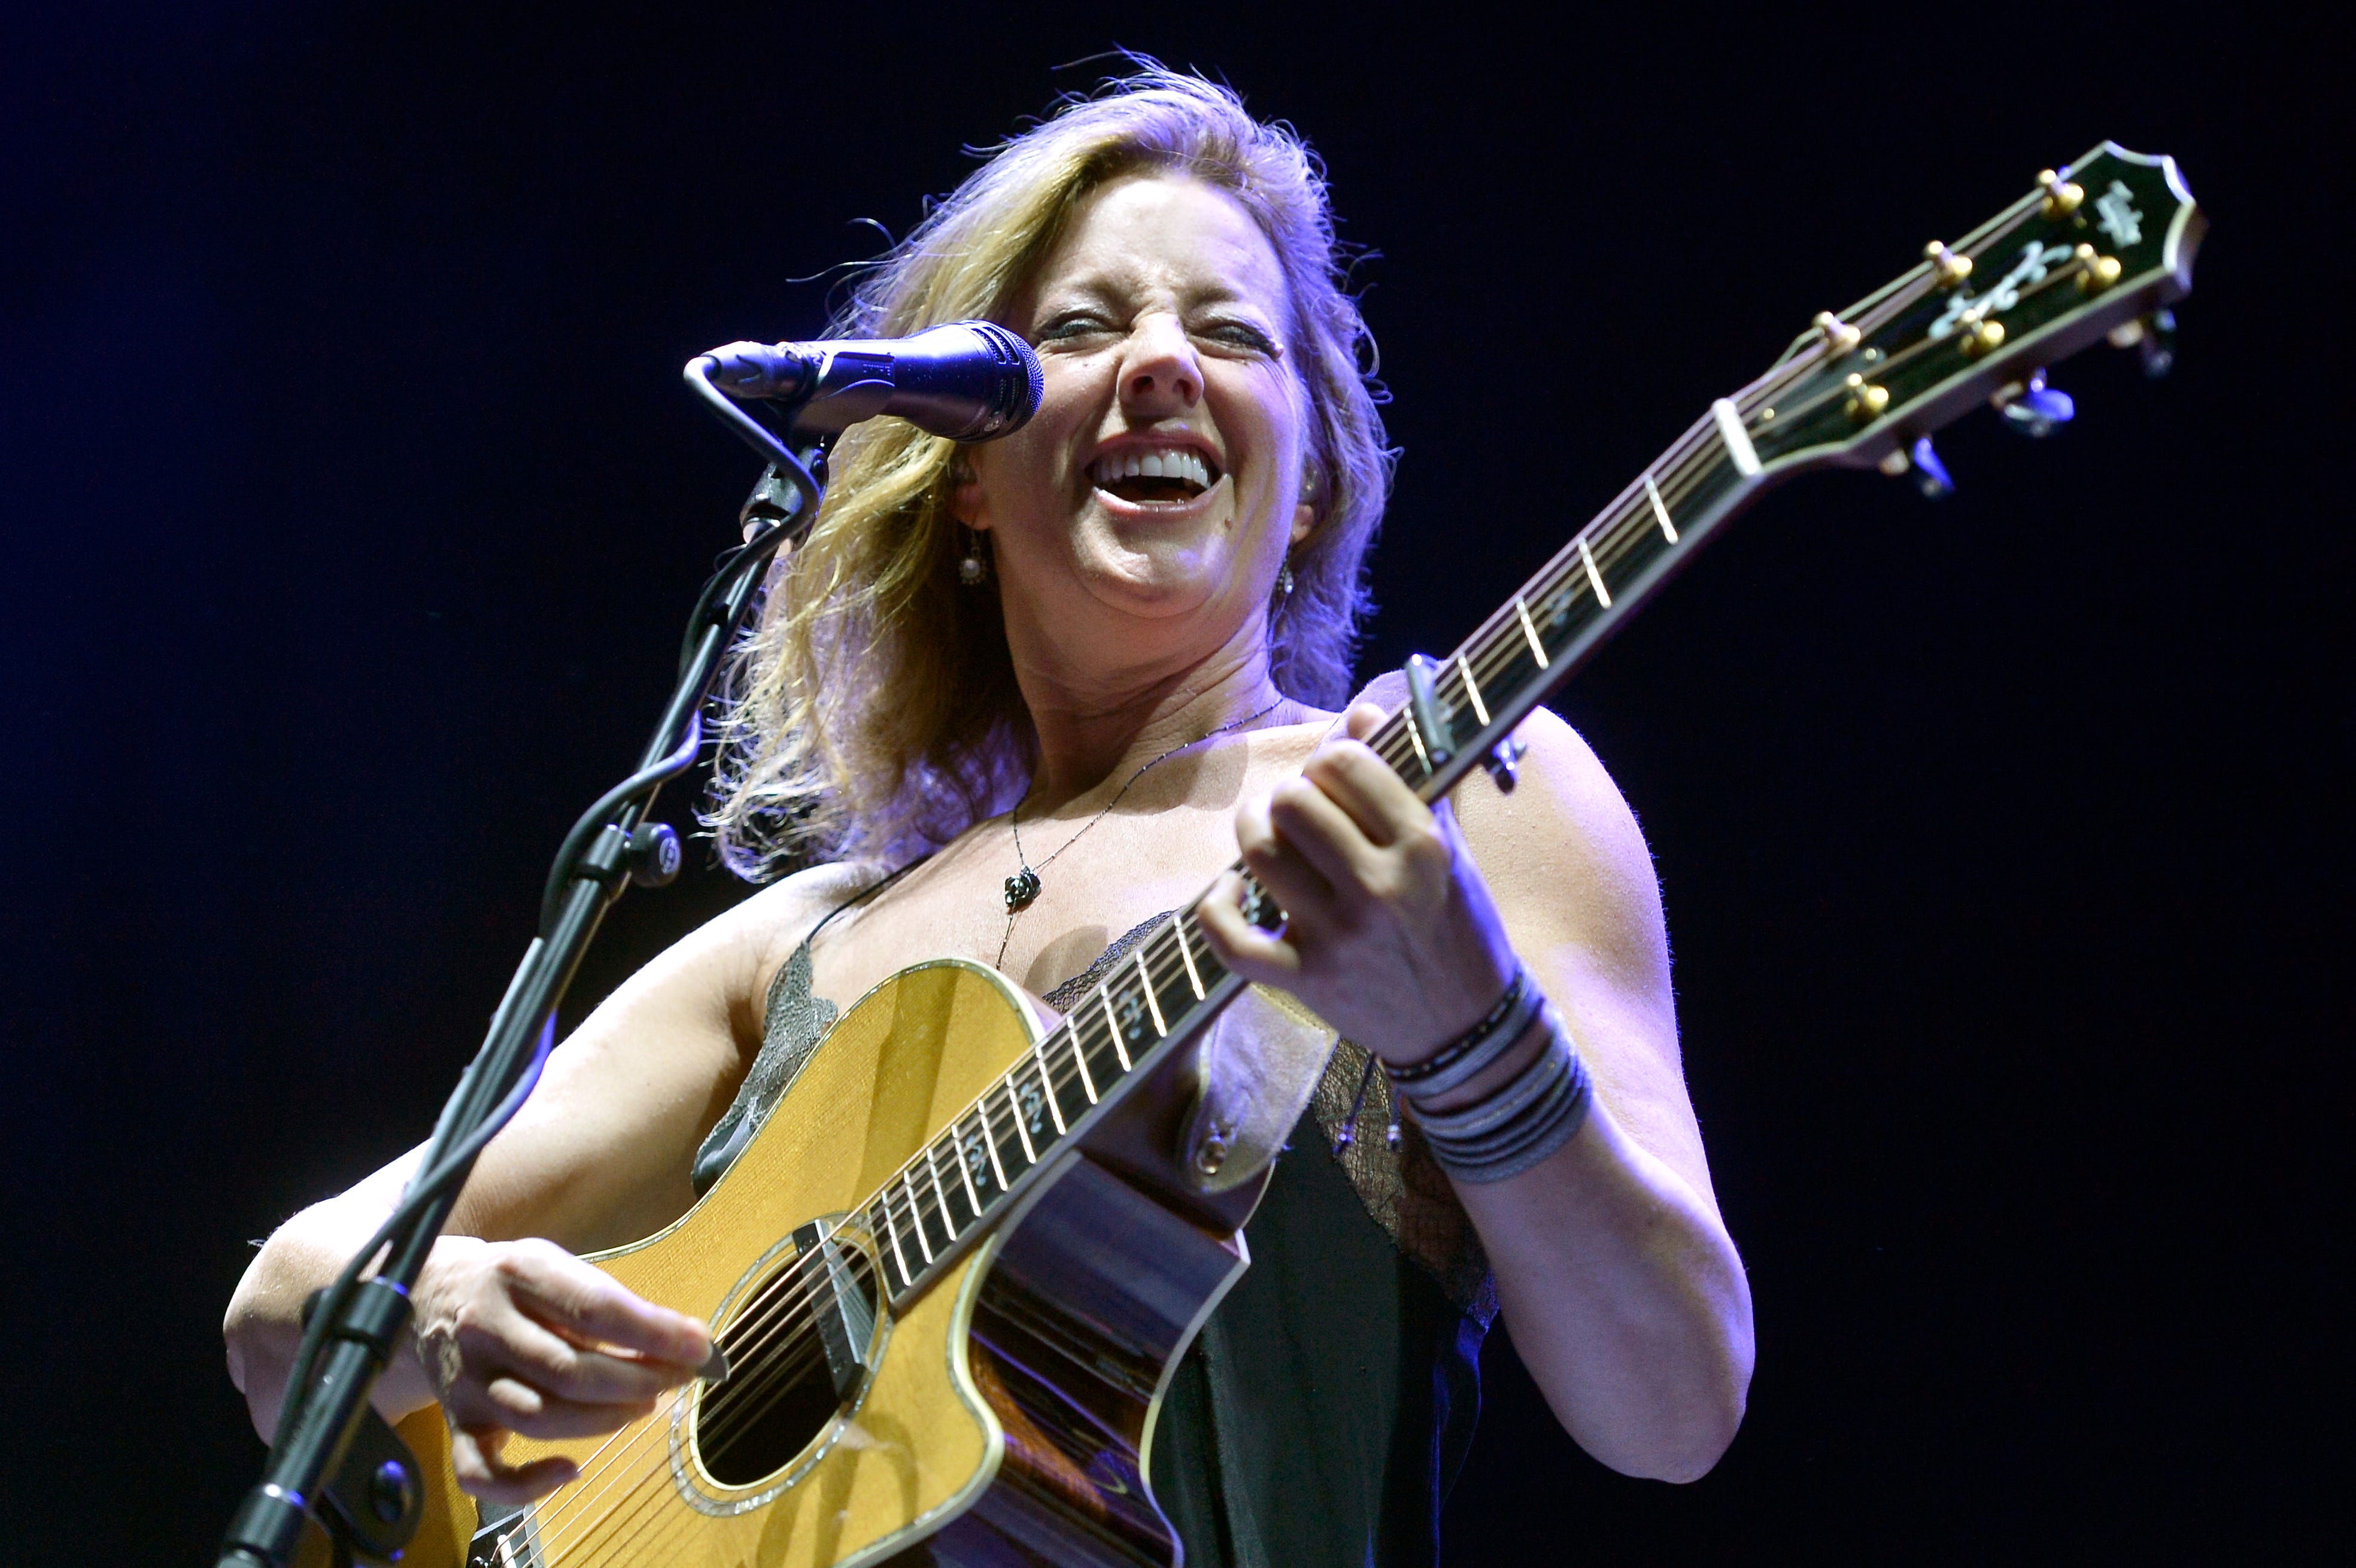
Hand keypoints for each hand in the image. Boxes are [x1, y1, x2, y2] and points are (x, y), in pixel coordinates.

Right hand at [412, 1235, 713, 1502]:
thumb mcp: (555, 1265)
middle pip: (571, 1370)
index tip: (700, 1347)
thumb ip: (608, 1299)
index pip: (595, 1309)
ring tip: (642, 1406)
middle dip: (638, 1381)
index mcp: (519, 1274)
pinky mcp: (455, 1423)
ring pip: (539, 1417)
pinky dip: (526, 1485)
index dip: (654, 1334)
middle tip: (676, 1379)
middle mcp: (486, 1327)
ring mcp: (467, 1380)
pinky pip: (480, 1472)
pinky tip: (570, 1470)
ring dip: (604, 1421)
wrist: (428, 1297)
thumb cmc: (512, 1284)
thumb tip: (682, 1341)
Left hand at [1196, 703, 1519, 1063]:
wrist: (1464, 1029)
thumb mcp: (1449, 849)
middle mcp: (1379, 889)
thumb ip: (1408, 780)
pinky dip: (1217, 906)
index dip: (1329, 758)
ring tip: (1265, 831)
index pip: (1345, 763)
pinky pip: (1231, 937)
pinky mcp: (1305, 979)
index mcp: (1421, 847)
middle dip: (1290, 794)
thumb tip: (1359, 714)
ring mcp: (1338, 937)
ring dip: (1253, 830)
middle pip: (1294, 801)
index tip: (1331, 775)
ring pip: (1260, 853)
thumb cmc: (1456, 927)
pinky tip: (1232, 889)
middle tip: (1300, 809)